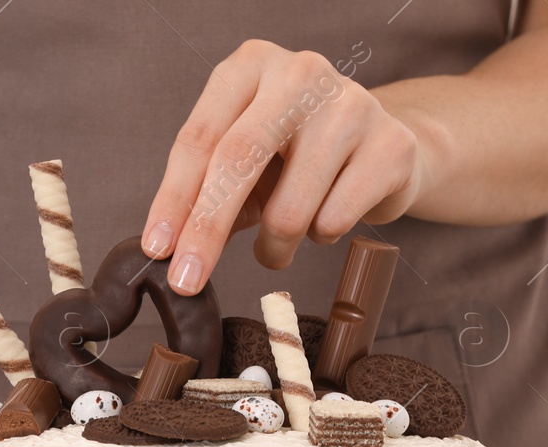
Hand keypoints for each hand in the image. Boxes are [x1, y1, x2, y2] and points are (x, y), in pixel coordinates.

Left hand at [142, 39, 425, 293]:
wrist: (384, 146)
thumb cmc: (299, 154)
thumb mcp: (248, 157)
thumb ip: (208, 188)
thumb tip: (168, 249)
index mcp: (251, 65)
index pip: (200, 138)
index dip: (174, 199)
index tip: (157, 250)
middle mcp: (300, 74)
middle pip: (238, 160)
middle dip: (206, 230)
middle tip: (187, 281)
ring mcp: (351, 105)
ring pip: (289, 209)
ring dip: (273, 247)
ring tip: (277, 245)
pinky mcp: (391, 146)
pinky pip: (334, 221)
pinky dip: (321, 237)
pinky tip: (328, 219)